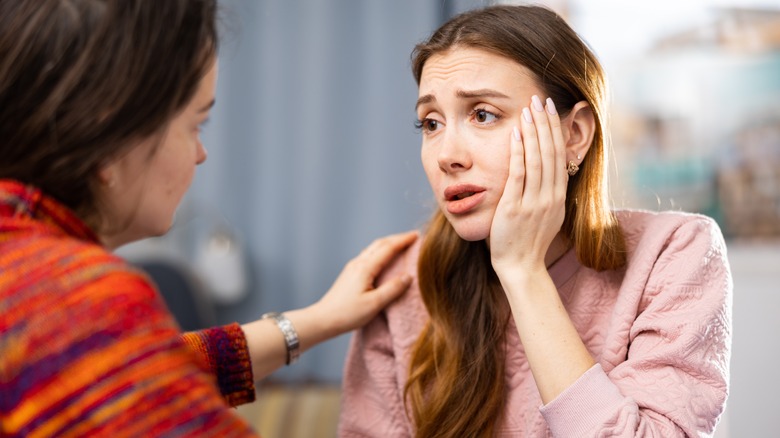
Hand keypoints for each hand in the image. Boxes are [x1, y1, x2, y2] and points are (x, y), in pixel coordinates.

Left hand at [312, 230, 417, 333]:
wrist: (323, 319)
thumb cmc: (348, 314)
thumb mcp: (374, 304)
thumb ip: (393, 289)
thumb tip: (408, 276)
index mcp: (365, 268)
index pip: (388, 248)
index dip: (403, 240)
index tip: (417, 235)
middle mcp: (358, 263)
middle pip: (380, 244)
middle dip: (397, 238)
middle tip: (412, 237)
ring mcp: (352, 267)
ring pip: (373, 248)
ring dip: (388, 244)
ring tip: (401, 245)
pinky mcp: (350, 273)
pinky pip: (369, 256)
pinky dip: (381, 252)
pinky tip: (384, 259)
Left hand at [489, 95, 565, 276]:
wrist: (521, 267)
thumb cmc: (528, 241)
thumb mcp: (547, 214)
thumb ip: (548, 192)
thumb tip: (547, 170)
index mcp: (559, 197)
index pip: (560, 156)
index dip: (556, 131)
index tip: (551, 110)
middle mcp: (550, 197)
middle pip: (550, 153)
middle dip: (545, 124)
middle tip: (541, 99)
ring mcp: (534, 203)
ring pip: (536, 160)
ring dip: (533, 132)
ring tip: (528, 109)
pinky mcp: (515, 208)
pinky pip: (518, 175)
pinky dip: (517, 153)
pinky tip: (514, 134)